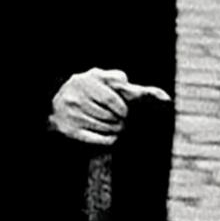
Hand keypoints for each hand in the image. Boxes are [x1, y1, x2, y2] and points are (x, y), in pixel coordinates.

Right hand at [48, 68, 168, 144]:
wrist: (53, 103)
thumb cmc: (89, 89)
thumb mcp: (107, 81)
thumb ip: (132, 87)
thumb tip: (166, 98)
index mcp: (88, 80)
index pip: (113, 100)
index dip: (123, 109)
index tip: (125, 112)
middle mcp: (77, 96)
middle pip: (110, 117)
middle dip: (120, 121)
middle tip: (121, 121)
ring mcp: (72, 114)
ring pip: (106, 129)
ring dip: (115, 131)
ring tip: (115, 127)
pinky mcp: (69, 130)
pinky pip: (97, 140)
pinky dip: (109, 140)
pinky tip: (111, 137)